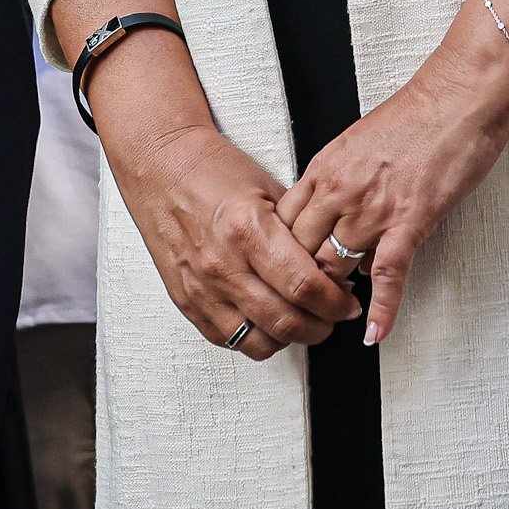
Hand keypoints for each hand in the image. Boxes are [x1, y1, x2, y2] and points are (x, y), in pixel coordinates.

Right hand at [100, 116, 359, 358]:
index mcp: (248, 230)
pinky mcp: (186, 301)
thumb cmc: (215, 171)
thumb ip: (300, 233)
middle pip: (285, 321)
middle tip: (333, 315)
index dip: (335, 302)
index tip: (346, 301)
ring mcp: (201, 288)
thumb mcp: (270, 190)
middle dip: (321, 325)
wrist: (162, 167)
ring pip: (259, 341)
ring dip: (291, 337)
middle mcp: (222, 265)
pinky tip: (269, 319)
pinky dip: (256, 336)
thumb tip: (333, 268)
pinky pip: (228, 339)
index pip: (304, 285)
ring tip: (303, 320)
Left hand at [282, 53, 508, 348]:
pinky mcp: (409, 219)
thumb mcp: (357, 144)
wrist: (457, 97)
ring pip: (336, 266)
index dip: (280, 255)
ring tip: (338, 316)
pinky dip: (382, 308)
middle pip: (302, 251)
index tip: (284, 274)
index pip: (283, 224)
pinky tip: (376, 332)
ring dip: (336, 295)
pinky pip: (387, 273)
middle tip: (307, 304)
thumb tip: (336, 223)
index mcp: (324, 169)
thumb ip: (338, 182)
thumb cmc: (415, 116)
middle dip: (302, 281)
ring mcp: (372, 208)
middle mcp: (339, 190)